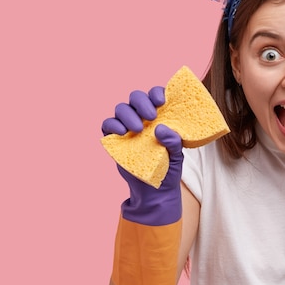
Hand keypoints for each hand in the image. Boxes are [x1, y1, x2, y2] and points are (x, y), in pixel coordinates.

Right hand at [102, 87, 182, 225]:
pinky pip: (108, 124)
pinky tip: (123, 132)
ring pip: (122, 109)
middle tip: (151, 115)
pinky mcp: (115, 139)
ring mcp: (128, 127)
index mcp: (160, 117)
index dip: (156, 93)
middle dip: (142, 102)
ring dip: (128, 115)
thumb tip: (163, 129)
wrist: (154, 191)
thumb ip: (174, 143)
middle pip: (136, 98)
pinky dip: (113, 125)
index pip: (156, 96)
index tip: (161, 101)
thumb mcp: (177, 157)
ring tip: (138, 129)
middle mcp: (143, 118)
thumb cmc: (169, 169)